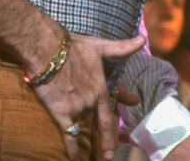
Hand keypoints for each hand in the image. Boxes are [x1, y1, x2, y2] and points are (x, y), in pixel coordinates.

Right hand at [29, 32, 144, 160]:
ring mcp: (77, 108)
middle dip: (109, 140)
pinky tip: (76, 159)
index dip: (123, 105)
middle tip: (112, 154)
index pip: (114, 103)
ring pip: (86, 128)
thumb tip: (143, 39)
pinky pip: (69, 136)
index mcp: (102, 86)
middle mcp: (92, 100)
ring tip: (95, 155)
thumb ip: (121, 48)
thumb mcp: (100, 46)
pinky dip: (73, 149)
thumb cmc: (73, 47)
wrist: (47, 51)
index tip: (133, 106)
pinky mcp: (61, 113)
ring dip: (90, 142)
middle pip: (103, 123)